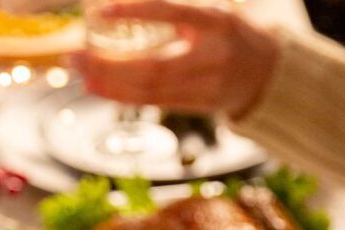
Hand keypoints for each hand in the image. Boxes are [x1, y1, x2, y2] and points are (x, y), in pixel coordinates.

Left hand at [74, 0, 279, 117]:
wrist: (267, 72)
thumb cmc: (228, 34)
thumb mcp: (211, 13)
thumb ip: (175, 13)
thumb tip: (118, 8)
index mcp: (217, 21)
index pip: (174, 13)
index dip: (138, 11)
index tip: (103, 11)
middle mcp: (212, 56)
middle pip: (153, 66)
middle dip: (109, 64)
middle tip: (76, 55)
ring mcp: (205, 85)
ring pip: (149, 89)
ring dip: (108, 83)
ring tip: (80, 71)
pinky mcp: (196, 105)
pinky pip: (151, 101)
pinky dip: (119, 94)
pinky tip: (97, 86)